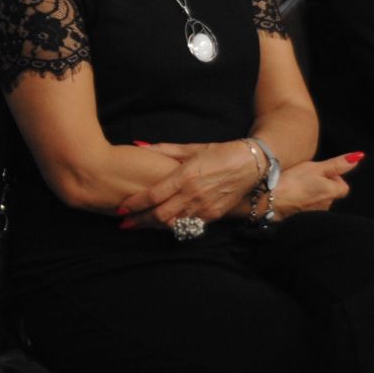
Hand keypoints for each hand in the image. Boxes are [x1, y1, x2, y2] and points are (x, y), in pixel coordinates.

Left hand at [117, 140, 259, 227]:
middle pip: (160, 214)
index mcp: (185, 176)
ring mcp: (204, 207)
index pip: (153, 195)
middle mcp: (193, 194)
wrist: (252, 165)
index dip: (135, 204)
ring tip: (138, 226)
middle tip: (124, 224)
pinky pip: (189, 226)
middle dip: (139, 221)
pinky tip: (162, 226)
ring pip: (173, 224)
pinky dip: (173, 227)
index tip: (121, 209)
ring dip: (153, 226)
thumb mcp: (192, 148)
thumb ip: (164, 150)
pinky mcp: (213, 215)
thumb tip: (138, 145)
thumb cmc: (221, 152)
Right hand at [268, 153, 360, 216]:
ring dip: (309, 194)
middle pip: (329, 193)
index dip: (332, 177)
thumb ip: (337, 163)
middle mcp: (326, 206)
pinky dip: (299, 203)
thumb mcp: (315, 167)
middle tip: (303, 178)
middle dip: (320, 186)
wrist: (266, 200)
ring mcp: (313, 215)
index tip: (316, 173)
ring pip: (317, 201)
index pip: (342, 185)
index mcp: (332, 192)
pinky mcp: (300, 220)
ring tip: (294, 187)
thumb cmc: (291, 181)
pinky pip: (305, 209)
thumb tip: (359, 157)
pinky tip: (288, 197)